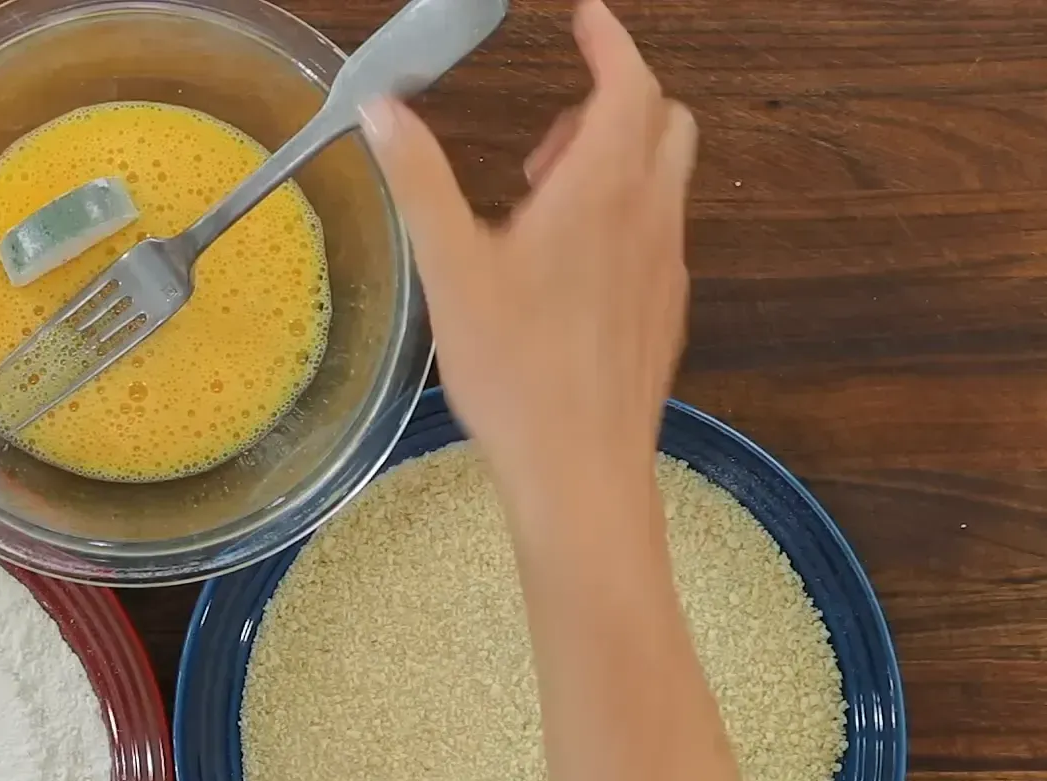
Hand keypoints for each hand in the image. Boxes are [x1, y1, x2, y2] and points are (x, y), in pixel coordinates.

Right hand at [359, 0, 694, 515]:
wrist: (580, 470)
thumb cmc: (517, 373)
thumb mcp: (449, 269)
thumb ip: (419, 179)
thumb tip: (381, 111)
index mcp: (600, 190)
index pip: (628, 83)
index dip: (611, 42)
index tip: (588, 20)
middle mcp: (648, 217)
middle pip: (663, 120)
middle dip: (614, 102)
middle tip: (549, 136)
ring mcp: (665, 266)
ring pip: (663, 178)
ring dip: (616, 162)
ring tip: (544, 207)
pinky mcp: (665, 311)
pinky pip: (658, 234)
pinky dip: (623, 217)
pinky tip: (566, 272)